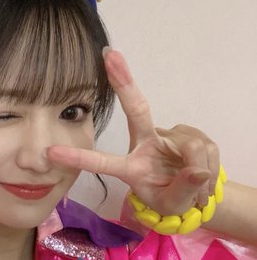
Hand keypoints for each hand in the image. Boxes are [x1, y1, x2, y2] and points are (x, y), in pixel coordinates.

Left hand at [46, 49, 219, 214]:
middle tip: (110, 54)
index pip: (102, 162)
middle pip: (136, 109)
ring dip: (198, 168)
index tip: (51, 151)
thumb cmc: (171, 198)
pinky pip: (204, 146)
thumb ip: (182, 191)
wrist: (194, 194)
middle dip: (123, 81)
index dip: (79, 157)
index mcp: (130, 168)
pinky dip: (208, 164)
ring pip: (188, 146)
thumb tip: (198, 171)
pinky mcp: (190, 134)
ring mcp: (167, 137)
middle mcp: (145, 145)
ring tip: (197, 189)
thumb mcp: (172, 205)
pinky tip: (204, 175)